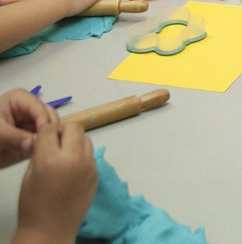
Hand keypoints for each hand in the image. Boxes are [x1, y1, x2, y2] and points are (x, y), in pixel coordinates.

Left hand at [0, 90, 56, 168]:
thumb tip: (34, 144)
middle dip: (50, 130)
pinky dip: (46, 148)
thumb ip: (15, 137)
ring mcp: (32, 123)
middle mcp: (30, 109)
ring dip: (50, 139)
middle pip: (50, 116)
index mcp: (21, 99)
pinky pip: (45, 142)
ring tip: (45, 151)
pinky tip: (42, 154)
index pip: (40, 108)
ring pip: (51, 129)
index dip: (44, 122)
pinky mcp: (33, 137)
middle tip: (48, 146)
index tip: (45, 137)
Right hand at [17, 121, 96, 241]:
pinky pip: (91, 154)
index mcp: (51, 159)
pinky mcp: (97, 174)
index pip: (51, 129)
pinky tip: (72, 167)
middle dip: (64, 131)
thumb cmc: (33, 204)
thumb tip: (47, 138)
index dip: (46, 132)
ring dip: (75, 141)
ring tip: (64, 155)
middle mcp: (74, 159)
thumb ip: (40, 152)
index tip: (43, 139)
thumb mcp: (29, 175)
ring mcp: (89, 166)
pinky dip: (82, 154)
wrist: (50, 229)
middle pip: (75, 128)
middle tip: (55, 143)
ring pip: (86, 139)